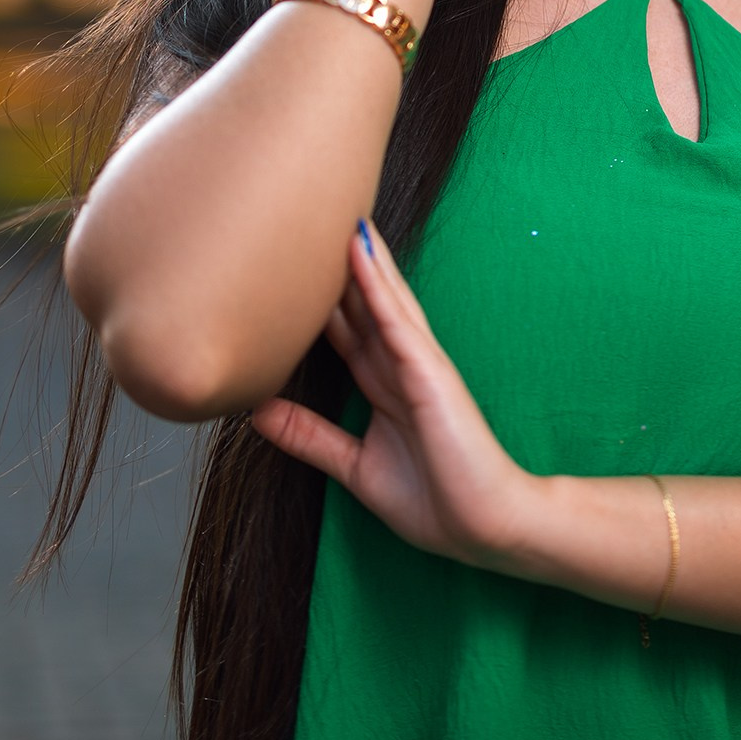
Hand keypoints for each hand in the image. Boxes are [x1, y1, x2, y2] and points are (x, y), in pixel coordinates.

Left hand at [251, 219, 541, 570]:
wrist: (485, 527)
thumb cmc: (433, 500)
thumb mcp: (352, 465)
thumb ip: (309, 436)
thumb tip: (255, 412)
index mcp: (382, 385)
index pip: (344, 330)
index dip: (319, 298)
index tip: (288, 265)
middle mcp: (398, 365)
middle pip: (360, 303)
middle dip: (335, 266)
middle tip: (306, 220)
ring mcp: (417, 362)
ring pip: (380, 298)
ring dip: (358, 257)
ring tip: (334, 212)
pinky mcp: (431, 371)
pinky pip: (398, 320)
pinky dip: (378, 286)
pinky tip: (360, 254)